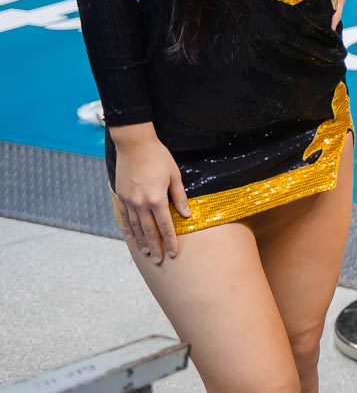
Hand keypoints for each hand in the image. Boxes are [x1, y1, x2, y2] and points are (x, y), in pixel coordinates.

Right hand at [110, 124, 190, 264]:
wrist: (134, 144)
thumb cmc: (159, 157)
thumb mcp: (174, 175)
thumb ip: (180, 197)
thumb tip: (186, 214)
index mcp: (157, 199)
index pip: (165, 226)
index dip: (170, 241)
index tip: (173, 253)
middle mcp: (141, 203)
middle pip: (149, 231)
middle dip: (156, 247)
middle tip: (160, 261)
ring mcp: (129, 201)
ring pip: (136, 227)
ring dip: (142, 242)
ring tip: (148, 253)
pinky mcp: (121, 197)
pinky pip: (125, 218)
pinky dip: (129, 230)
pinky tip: (132, 238)